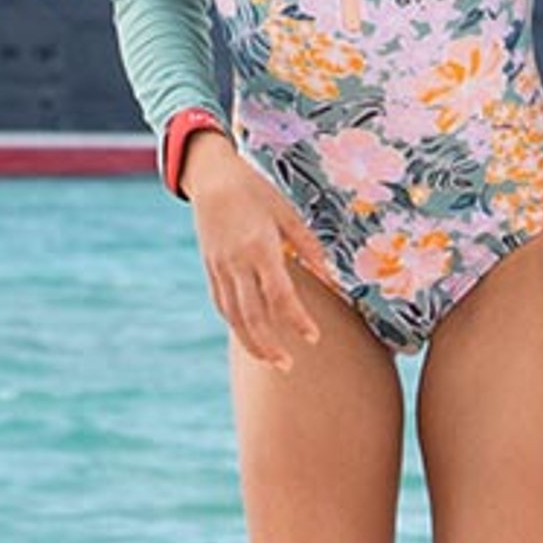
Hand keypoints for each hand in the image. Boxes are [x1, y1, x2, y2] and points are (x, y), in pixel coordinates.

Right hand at [187, 138, 323, 369]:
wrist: (211, 177)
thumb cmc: (255, 190)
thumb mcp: (286, 214)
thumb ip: (308, 248)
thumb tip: (331, 278)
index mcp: (260, 247)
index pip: (280, 295)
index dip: (297, 320)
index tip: (313, 337)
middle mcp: (237, 262)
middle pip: (253, 314)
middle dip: (271, 344)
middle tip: (289, 365)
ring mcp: (220, 267)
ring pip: (234, 315)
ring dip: (252, 342)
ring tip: (272, 361)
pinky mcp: (210, 268)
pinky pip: (222, 303)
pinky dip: (236, 324)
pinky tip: (250, 336)